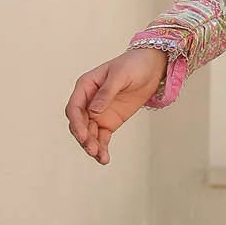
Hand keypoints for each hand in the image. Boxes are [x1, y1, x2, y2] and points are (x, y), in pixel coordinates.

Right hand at [64, 48, 166, 165]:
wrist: (151, 67)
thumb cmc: (133, 65)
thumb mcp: (120, 75)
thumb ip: (106, 92)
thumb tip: (94, 110)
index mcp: (85, 86)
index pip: (75, 108)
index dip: (77, 123)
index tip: (84, 135)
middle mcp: (88, 101)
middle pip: (80, 124)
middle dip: (84, 138)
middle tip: (92, 149)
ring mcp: (98, 113)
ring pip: (90, 133)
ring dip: (93, 146)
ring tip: (100, 157)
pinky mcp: (110, 122)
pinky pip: (102, 137)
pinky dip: (102, 148)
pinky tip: (104, 158)